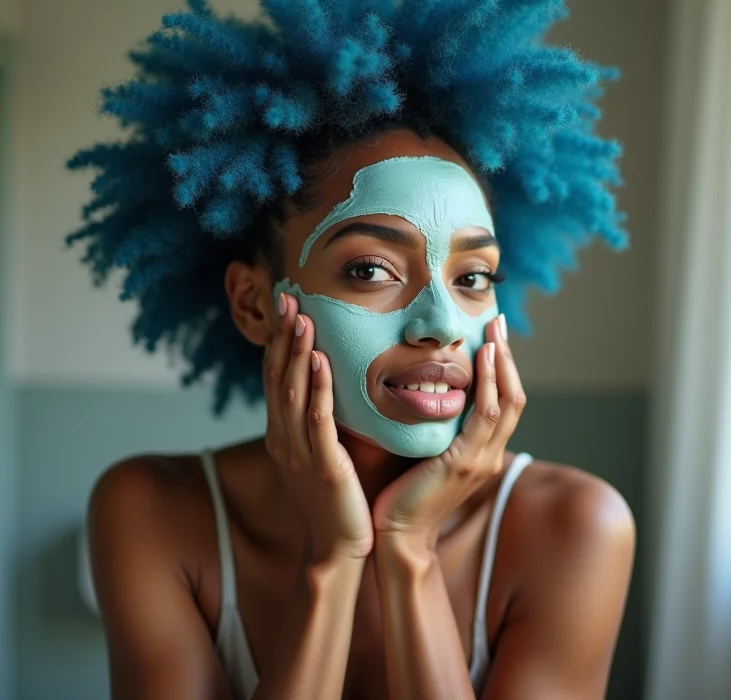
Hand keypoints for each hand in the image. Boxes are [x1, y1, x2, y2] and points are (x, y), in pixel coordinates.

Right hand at [263, 292, 373, 563]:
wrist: (339, 547)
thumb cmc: (336, 497)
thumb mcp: (320, 450)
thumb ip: (319, 417)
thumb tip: (330, 380)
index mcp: (283, 432)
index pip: (276, 377)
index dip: (279, 340)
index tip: (285, 305)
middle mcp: (284, 437)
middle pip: (277, 377)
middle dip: (282, 337)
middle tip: (286, 298)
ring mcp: (300, 452)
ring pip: (293, 394)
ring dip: (297, 355)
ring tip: (302, 320)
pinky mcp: (323, 467)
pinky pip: (318, 421)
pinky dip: (318, 389)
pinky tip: (323, 362)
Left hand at [372, 314, 525, 551]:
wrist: (397, 534)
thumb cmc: (405, 492)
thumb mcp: (429, 453)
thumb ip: (438, 429)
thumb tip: (429, 393)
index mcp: (483, 452)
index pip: (504, 402)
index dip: (503, 368)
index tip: (493, 335)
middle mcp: (489, 454)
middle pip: (514, 397)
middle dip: (508, 357)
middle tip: (499, 322)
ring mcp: (481, 459)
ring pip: (506, 402)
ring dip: (502, 363)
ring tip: (495, 331)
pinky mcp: (464, 463)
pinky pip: (484, 416)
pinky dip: (489, 384)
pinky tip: (484, 358)